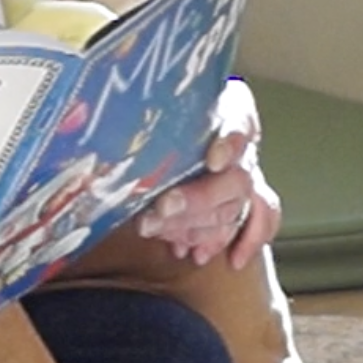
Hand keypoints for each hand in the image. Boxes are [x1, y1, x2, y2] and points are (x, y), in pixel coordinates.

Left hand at [137, 78, 280, 266]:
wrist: (168, 128)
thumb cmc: (153, 116)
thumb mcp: (147, 107)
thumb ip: (139, 115)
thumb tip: (104, 134)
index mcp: (224, 107)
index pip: (239, 118)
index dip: (231, 141)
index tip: (212, 161)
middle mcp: (240, 143)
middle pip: (236, 176)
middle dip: (198, 198)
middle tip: (162, 208)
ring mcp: (246, 173)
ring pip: (237, 205)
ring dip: (200, 225)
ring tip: (162, 233)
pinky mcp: (246, 199)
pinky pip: (258, 222)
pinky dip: (241, 241)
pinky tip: (213, 256)